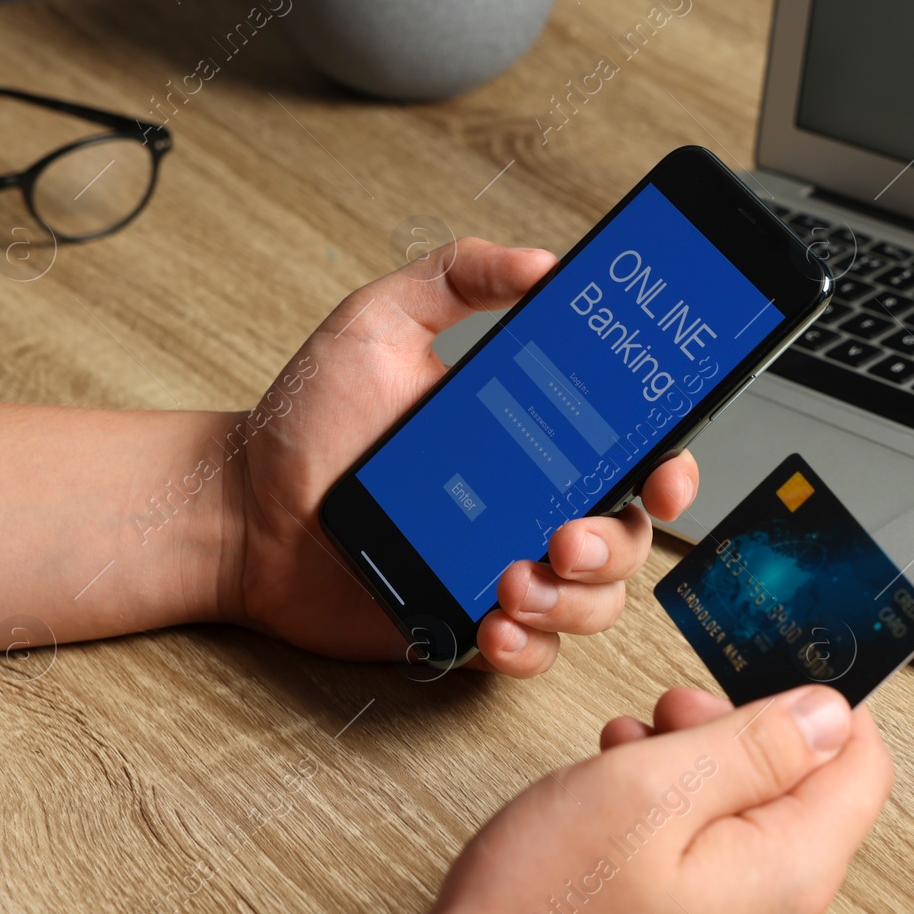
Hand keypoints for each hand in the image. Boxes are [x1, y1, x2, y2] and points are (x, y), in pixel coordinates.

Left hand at [227, 238, 699, 675]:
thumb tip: (541, 261)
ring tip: (511, 584)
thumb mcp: (379, 322)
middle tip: (564, 536)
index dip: (670, 465)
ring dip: (572, 599)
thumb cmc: (310, 420)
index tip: (665, 471)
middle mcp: (532, 502)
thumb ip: (456, 274)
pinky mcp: (470, 625)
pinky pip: (534, 652)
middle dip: (617, 543)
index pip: (631, 450)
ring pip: (593, 601)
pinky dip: (528, 648)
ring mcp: (505, 566)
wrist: (244, 508)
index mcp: (534, 436)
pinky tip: (495, 627)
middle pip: (628, 534)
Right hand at [366, 686, 894, 913]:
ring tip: (626, 761)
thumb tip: (829, 714)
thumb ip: (753, 747)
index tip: (767, 671)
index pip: (861, 768)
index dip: (822, 705)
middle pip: (802, 801)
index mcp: (786, 882)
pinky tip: (617, 816)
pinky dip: (673, 834)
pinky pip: (713, 884)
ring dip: (696, 780)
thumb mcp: (645, 791)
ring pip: (749, 837)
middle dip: (740, 739)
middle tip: (669, 715)